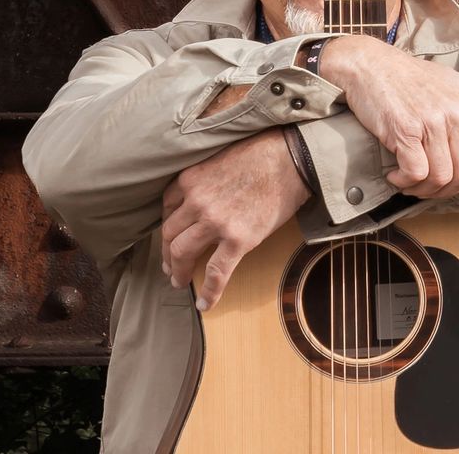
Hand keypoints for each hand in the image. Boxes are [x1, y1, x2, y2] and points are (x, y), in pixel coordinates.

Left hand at [161, 129, 309, 310]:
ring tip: (178, 281)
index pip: (167, 207)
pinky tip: (204, 304)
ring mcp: (215, 221)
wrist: (291, 158)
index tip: (170, 237)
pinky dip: (208, 292)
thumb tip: (203, 198)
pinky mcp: (238, 239)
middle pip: (169, 234)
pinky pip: (216, 272)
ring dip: (177, 271)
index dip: (168, 225)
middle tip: (169, 266)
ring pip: (182, 253)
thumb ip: (204, 179)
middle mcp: (196, 201)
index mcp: (190, 179)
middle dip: (166, 253)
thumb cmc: (261, 153)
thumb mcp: (220, 158)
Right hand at [319, 37, 458, 203]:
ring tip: (410, 182)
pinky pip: (415, 173)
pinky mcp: (405, 131)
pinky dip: (405, 182)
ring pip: (440, 177)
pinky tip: (396, 176)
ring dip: (423, 190)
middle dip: (447, 190)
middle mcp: (455, 115)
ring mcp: (430, 123)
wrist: (370, 64)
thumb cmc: (412, 75)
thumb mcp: (456, 80)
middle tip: (429, 188)